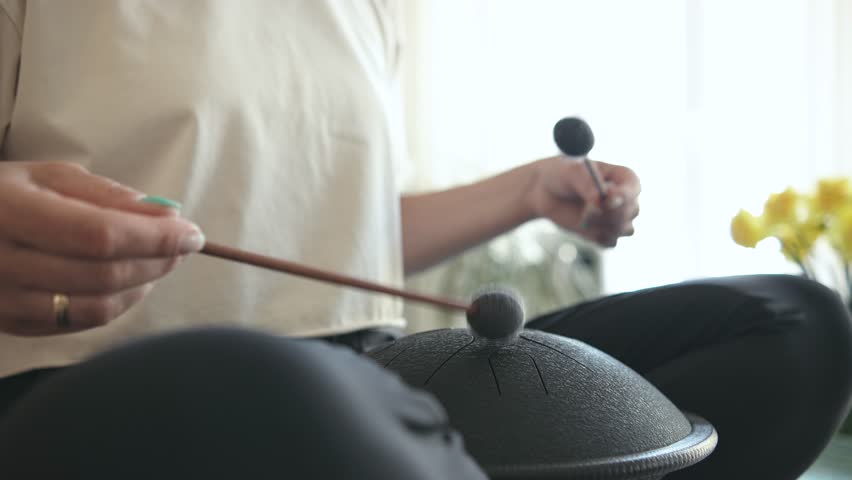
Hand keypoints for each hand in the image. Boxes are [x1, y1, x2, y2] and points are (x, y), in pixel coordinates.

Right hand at [0, 161, 204, 335]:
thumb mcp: (48, 177)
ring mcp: (3, 301)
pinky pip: (80, 323)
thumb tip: (166, 214)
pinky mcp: (10, 324)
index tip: (192, 233)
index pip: (100, 235)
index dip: (154, 238)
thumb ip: (107, 195)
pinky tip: (132, 284)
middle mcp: (2, 263)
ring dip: (143, 285)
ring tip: (161, 262)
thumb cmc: (3, 195)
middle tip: (183, 246)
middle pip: (104, 275)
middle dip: (158, 261)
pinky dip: (118, 305)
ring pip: (97, 307)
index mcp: (11, 213)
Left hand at [525, 156, 640, 246]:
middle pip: (631, 212)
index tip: (606, 201)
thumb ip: (589, 185)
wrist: (548, 191)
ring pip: (624, 230)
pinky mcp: (606, 233)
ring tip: (583, 218)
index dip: (623, 197)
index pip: (633, 190)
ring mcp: (618, 218)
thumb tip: (601, 204)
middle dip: (608, 214)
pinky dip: (598, 238)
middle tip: (586, 211)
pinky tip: (584, 227)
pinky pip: (611, 242)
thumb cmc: (564, 175)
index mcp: (624, 178)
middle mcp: (627, 199)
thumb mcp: (574, 173)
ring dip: (604, 227)